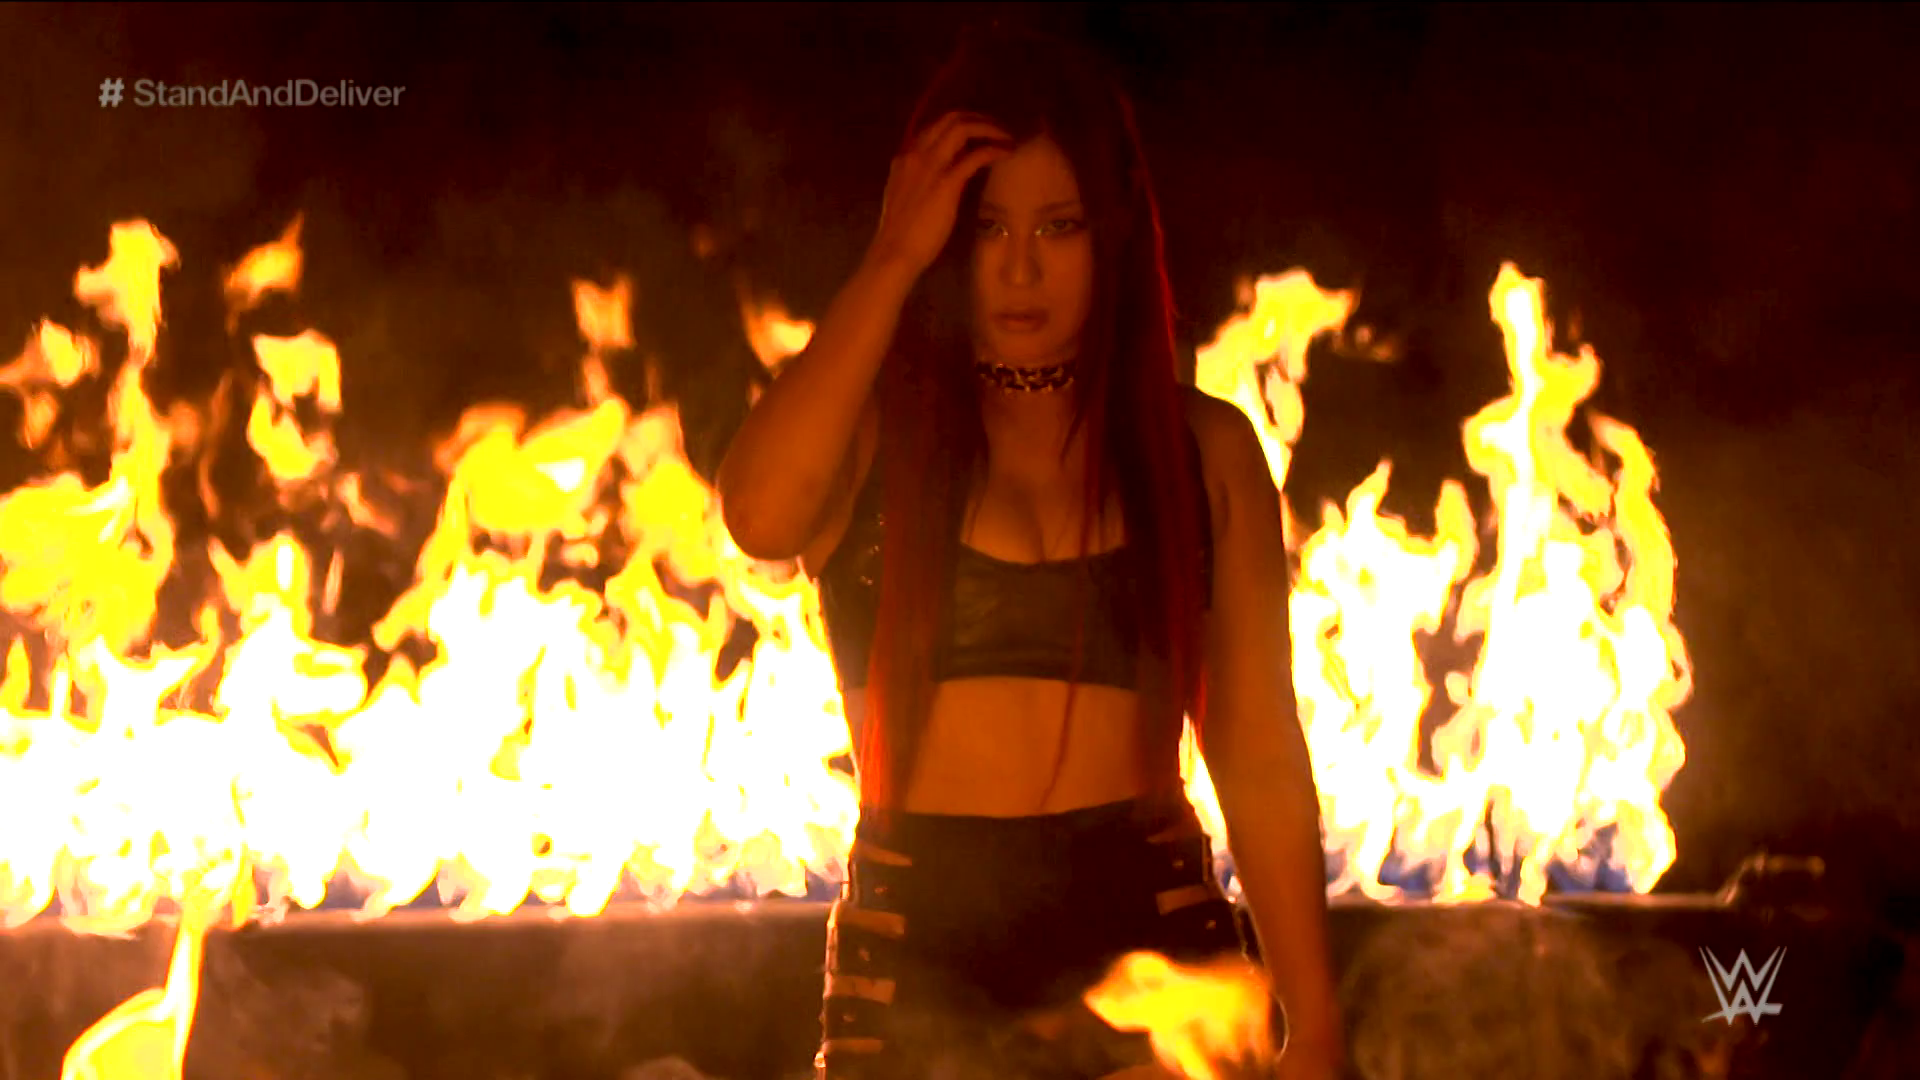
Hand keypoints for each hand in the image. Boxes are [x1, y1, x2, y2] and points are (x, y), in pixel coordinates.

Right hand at [866, 110, 1013, 278]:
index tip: (979, 132)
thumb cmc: (900, 233)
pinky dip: (994, 150)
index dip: (962, 123)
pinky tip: (1006, 153)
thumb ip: (919, 179)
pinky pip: (976, 155)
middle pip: (951, 119)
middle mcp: (916, 154)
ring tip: (1006, 138)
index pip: (935, 126)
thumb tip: (942, 173)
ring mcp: (930, 166)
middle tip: (998, 130)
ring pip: (963, 128)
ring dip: (990, 128)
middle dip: (979, 119)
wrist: (894, 253)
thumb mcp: (904, 196)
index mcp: (905, 157)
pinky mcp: (946, 183)